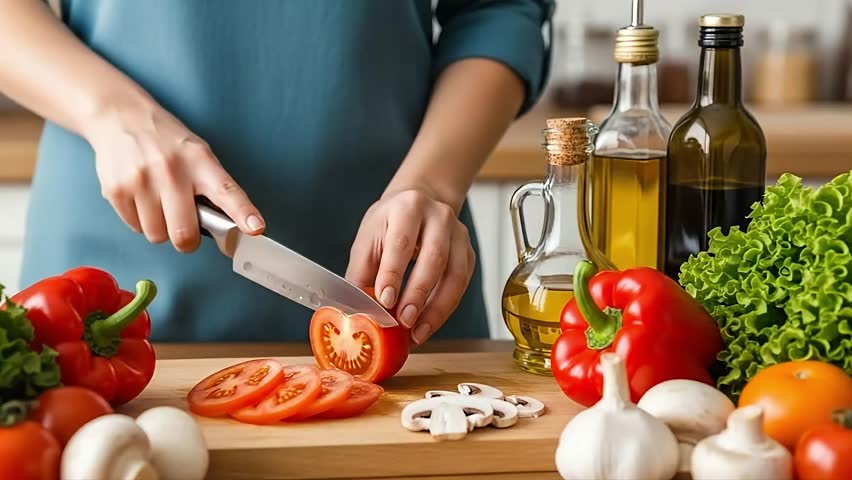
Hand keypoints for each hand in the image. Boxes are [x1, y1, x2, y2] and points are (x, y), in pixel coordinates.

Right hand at [87, 102, 264, 251]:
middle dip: (188, 240)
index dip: (243, 212)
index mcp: (199, 160)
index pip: (226, 191)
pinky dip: (141, 221)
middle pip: (184, 233)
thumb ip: (211, 186)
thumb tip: (227, 226)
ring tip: (160, 204)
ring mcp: (140, 181)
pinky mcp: (116, 190)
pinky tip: (142, 199)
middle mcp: (170, 170)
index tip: (256, 228)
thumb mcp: (197, 153)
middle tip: (187, 231)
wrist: (119, 117)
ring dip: (162, 229)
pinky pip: (135, 228)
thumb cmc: (166, 141)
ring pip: (158, 235)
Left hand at [346, 189, 475, 344]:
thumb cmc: (388, 226)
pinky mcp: (469, 253)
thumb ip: (361, 275)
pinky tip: (428, 324)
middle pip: (434, 257)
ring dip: (437, 308)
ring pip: (455, 274)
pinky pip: (461, 285)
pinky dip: (445, 308)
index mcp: (407, 207)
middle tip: (404, 321)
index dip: (393, 273)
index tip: (385, 300)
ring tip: (418, 332)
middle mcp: (438, 216)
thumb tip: (356, 313)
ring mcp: (458, 234)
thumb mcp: (368, 241)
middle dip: (418, 294)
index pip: (401, 242)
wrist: (417, 205)